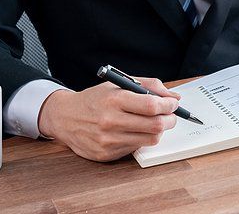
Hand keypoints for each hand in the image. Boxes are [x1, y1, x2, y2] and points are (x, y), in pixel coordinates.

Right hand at [38, 77, 180, 161]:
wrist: (65, 117)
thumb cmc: (95, 99)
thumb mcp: (118, 83)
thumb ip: (148, 86)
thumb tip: (173, 97)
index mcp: (114, 99)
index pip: (151, 105)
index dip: (169, 105)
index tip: (173, 103)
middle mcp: (110, 121)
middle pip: (155, 125)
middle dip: (170, 119)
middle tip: (170, 115)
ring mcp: (108, 140)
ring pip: (150, 139)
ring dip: (159, 130)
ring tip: (154, 122)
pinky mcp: (106, 154)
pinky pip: (136, 148)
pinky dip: (142, 139)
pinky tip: (136, 131)